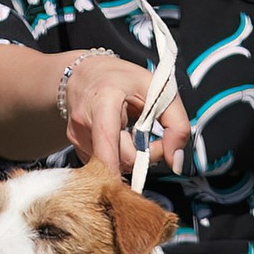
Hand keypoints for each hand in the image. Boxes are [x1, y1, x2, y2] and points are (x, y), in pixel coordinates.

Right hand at [61, 54, 189, 176]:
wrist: (85, 73)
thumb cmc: (120, 77)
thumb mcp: (159, 89)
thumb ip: (177, 125)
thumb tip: (176, 162)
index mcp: (104, 102)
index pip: (108, 146)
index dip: (122, 170)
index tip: (139, 179)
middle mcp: (85, 123)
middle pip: (121, 160)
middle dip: (142, 155)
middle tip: (148, 135)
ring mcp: (77, 137)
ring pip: (114, 165)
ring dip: (129, 155)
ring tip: (129, 130)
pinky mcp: (76, 147)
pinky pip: (104, 163)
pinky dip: (116, 155)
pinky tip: (116, 136)